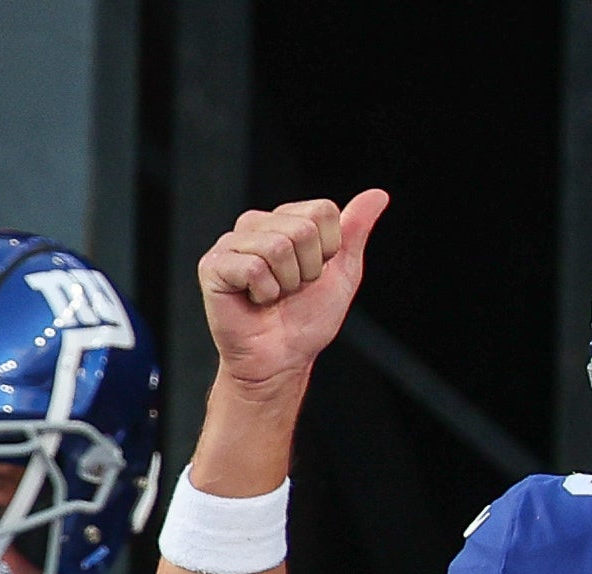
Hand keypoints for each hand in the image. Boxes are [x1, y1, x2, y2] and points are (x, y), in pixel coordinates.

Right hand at [196, 193, 389, 393]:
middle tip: (290, 290)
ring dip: (285, 284)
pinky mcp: (213, 265)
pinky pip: (252, 268)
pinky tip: (254, 301)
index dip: (328, 250)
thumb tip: (378, 195)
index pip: (323, 210)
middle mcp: (257, 224)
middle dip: (307, 270)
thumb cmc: (305, 321)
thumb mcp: (342, 273)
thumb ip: (355, 231)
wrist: (281, 360)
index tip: (313, 274)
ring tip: (273, 296)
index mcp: (286, 220)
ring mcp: (232, 243)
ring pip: (278, 246)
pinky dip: (263, 293)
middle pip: (303, 228)